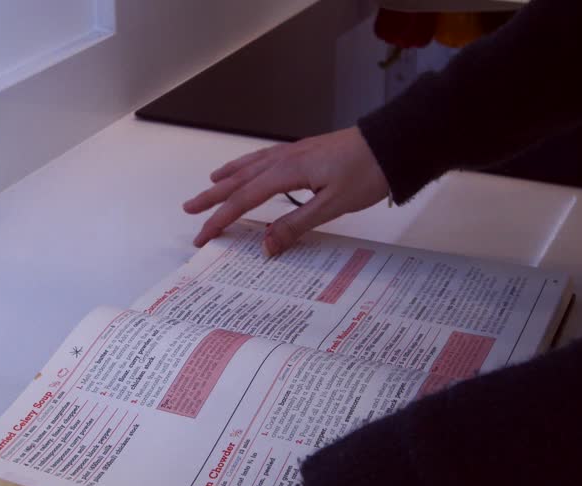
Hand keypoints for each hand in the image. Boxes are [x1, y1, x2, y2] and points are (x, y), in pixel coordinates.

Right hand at [183, 128, 389, 256]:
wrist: (392, 144)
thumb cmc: (367, 174)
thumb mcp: (332, 205)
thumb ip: (295, 225)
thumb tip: (264, 246)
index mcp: (287, 172)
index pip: (244, 199)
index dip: (220, 218)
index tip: (203, 235)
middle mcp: (284, 159)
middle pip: (239, 180)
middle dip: (213, 198)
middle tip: (189, 210)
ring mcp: (294, 152)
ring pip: (250, 166)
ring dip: (226, 178)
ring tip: (208, 186)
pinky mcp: (305, 151)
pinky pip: (265, 158)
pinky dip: (247, 165)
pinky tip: (248, 167)